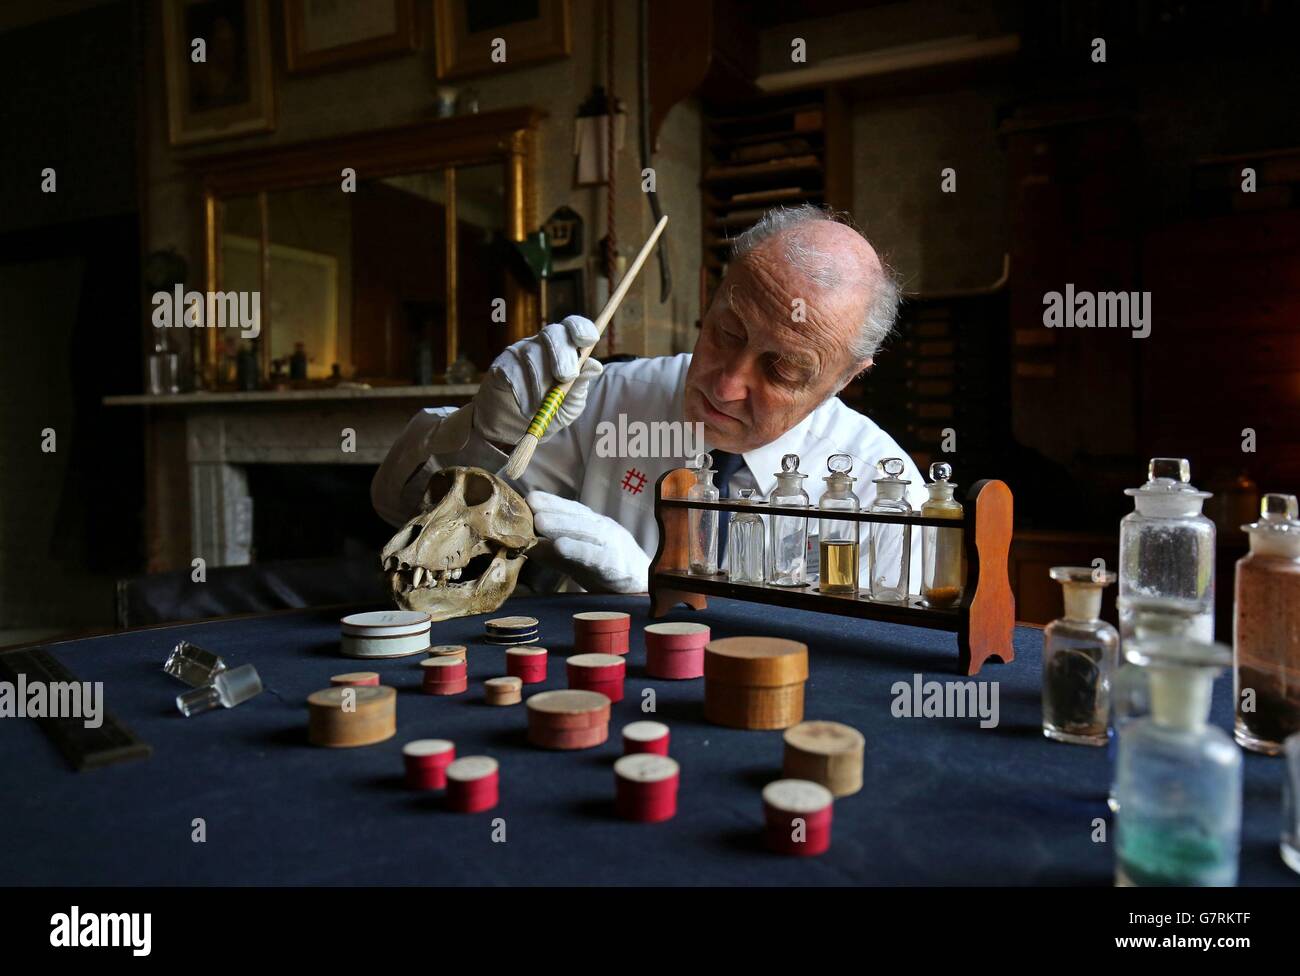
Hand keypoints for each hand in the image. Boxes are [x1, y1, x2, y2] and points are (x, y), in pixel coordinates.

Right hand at [474, 315, 603, 445]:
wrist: (517, 429)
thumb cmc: (550, 411)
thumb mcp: (571, 403)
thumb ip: (580, 385)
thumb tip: (595, 366)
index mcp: (565, 348)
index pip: (573, 326)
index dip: (581, 328)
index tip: (588, 341)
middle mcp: (542, 344)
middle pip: (552, 333)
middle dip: (561, 354)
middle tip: (565, 377)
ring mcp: (520, 351)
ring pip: (532, 354)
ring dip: (540, 383)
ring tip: (541, 406)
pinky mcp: (502, 364)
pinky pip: (512, 370)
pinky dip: (522, 391)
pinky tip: (525, 406)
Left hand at [526, 491, 649, 593]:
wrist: (644, 587)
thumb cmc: (608, 570)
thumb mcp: (578, 560)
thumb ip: (553, 554)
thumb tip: (524, 547)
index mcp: (595, 525)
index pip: (572, 510)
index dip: (552, 502)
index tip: (529, 496)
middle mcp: (604, 530)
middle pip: (578, 516)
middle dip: (554, 508)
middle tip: (530, 504)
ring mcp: (612, 546)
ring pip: (587, 532)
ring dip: (562, 525)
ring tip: (539, 522)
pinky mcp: (615, 566)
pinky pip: (595, 556)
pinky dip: (577, 549)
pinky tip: (560, 546)